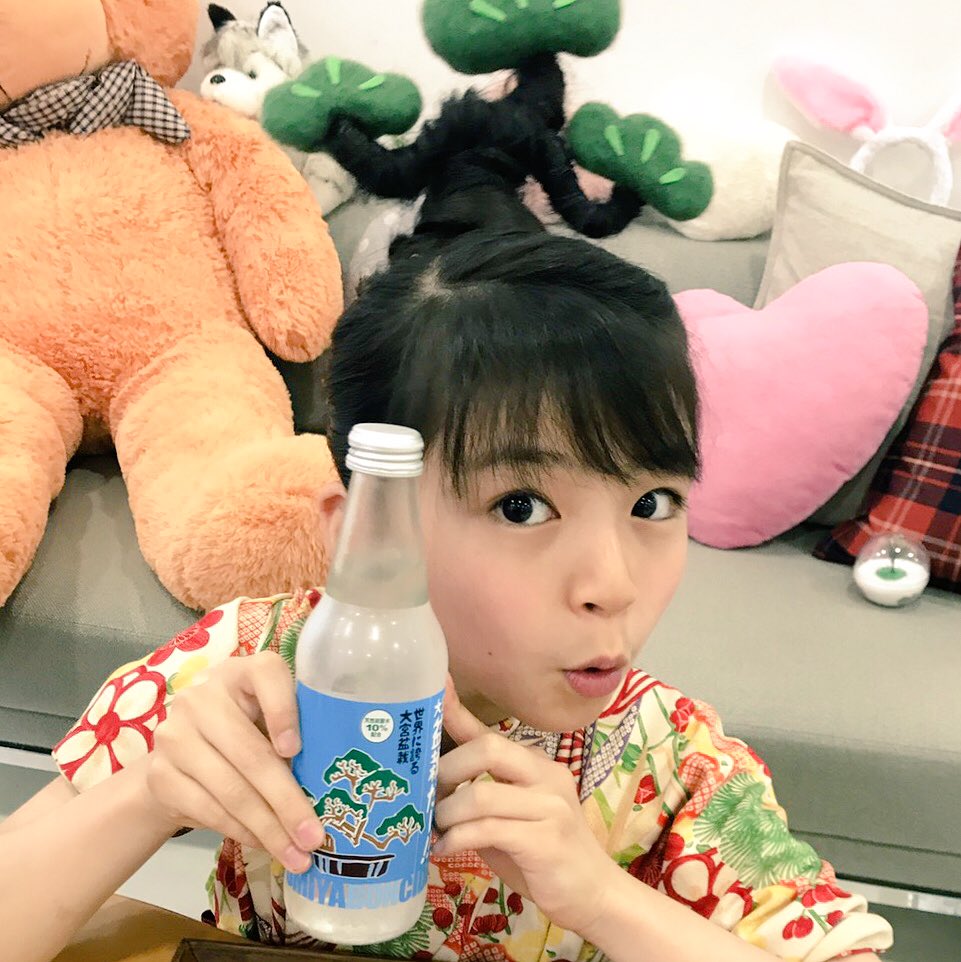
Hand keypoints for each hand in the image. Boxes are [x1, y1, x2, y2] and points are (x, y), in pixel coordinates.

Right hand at [144, 651, 325, 872]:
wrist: (179, 755)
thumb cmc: (245, 731)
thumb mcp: (268, 721)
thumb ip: (294, 736)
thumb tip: (332, 788)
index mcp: (241, 671)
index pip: (265, 674)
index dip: (283, 711)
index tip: (296, 750)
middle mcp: (203, 696)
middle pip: (250, 753)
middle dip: (287, 802)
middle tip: (315, 837)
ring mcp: (175, 735)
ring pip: (229, 789)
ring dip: (268, 829)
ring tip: (297, 856)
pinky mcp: (160, 774)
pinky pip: (208, 810)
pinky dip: (241, 832)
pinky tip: (265, 845)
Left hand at [432, 678, 616, 934]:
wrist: (593, 893)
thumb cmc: (543, 855)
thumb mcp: (508, 818)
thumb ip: (479, 797)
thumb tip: (431, 788)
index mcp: (535, 763)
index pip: (489, 731)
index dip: (457, 711)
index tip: (436, 688)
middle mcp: (545, 774)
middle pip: (488, 748)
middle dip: (448, 769)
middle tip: (430, 796)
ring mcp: (549, 805)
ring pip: (481, 793)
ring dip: (448, 813)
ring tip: (437, 830)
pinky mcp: (545, 840)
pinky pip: (488, 829)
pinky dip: (458, 839)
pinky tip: (446, 849)